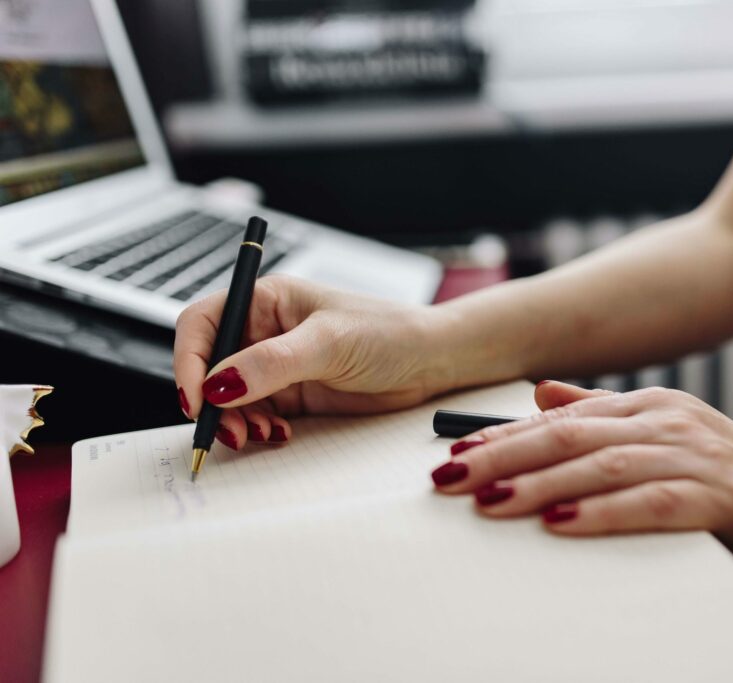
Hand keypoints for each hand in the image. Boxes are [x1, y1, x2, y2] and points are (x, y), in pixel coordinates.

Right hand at [174, 274, 453, 449]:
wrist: (430, 361)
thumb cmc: (388, 331)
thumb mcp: (329, 342)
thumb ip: (272, 363)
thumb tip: (218, 384)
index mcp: (266, 300)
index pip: (204, 324)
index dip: (189, 360)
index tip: (195, 397)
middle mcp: (265, 331)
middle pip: (209, 366)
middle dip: (210, 401)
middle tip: (227, 429)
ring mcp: (277, 366)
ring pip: (229, 398)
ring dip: (234, 421)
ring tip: (258, 435)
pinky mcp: (292, 395)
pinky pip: (256, 415)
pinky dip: (257, 429)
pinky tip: (278, 435)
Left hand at [431, 381, 732, 565]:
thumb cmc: (726, 468)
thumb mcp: (661, 429)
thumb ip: (600, 412)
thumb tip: (540, 396)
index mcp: (645, 406)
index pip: (560, 418)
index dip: (503, 434)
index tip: (454, 451)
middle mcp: (664, 421)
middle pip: (568, 436)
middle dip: (503, 456)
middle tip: (450, 477)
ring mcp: (692, 455)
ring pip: (602, 466)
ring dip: (540, 484)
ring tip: (490, 501)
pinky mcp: (718, 495)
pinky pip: (651, 502)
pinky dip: (603, 513)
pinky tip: (561, 525)